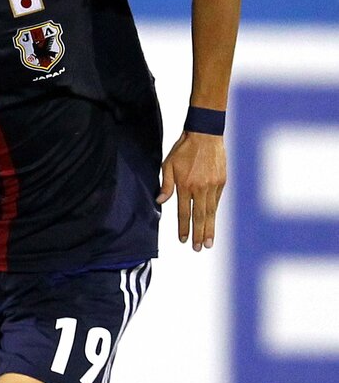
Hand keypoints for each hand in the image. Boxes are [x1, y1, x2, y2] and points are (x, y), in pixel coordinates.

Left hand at [156, 132, 226, 249]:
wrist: (205, 134)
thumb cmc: (184, 149)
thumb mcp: (168, 165)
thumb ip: (166, 185)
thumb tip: (160, 202)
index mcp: (186, 185)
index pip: (184, 212)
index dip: (184, 228)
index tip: (183, 240)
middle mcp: (200, 188)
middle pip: (199, 216)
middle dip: (198, 234)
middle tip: (198, 248)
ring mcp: (213, 185)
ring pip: (211, 212)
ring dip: (209, 229)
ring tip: (208, 243)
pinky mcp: (222, 181)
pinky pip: (217, 201)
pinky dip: (214, 213)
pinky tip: (212, 222)